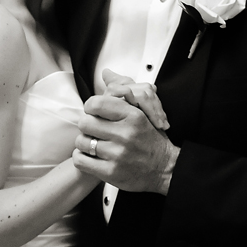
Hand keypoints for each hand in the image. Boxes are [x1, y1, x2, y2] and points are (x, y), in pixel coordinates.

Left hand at [73, 73, 178, 193]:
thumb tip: (106, 74)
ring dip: (84, 143)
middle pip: (85, 122)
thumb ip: (124, 92)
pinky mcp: (111, 172)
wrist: (166, 169)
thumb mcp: (143, 112)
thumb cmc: (151, 140)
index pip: (97, 103)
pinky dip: (82, 158)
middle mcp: (125, 134)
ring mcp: (118, 154)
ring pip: (82, 142)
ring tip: (94, 144)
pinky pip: (81, 160)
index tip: (93, 112)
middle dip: (87, 125)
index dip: (90, 107)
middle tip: (93, 129)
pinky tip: (91, 157)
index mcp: (133, 116)